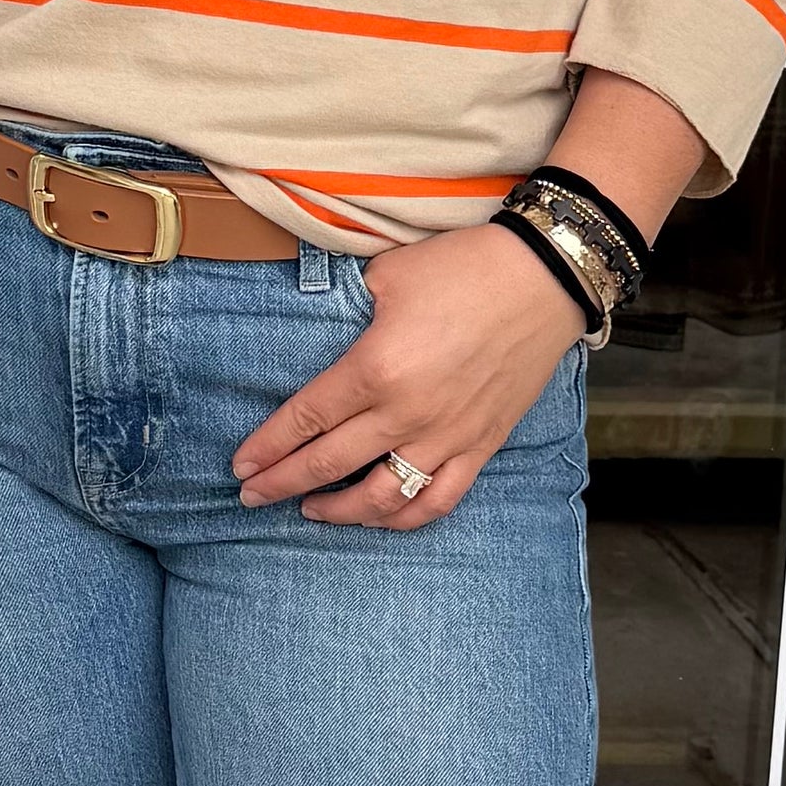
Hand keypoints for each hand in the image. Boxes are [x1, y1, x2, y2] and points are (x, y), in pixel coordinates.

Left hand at [231, 224, 585, 529]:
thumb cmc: (464, 267)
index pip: (306, 419)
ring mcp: (447, 436)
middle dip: (282, 484)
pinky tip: (379, 516)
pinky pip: (438, 500)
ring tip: (309, 510)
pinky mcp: (481, 446)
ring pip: (382, 498)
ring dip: (338, 512)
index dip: (268, 447)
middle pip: (329, 464)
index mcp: (375, 368)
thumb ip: (346, 310)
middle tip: (250, 495)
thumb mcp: (387, 275)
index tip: (241, 465)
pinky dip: (403, 518)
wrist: (545, 278)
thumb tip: (319, 328)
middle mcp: (407, 413)